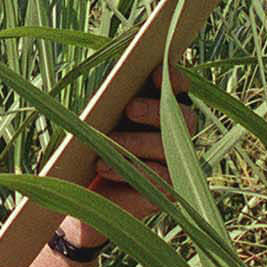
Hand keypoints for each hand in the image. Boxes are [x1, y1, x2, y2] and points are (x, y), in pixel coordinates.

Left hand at [87, 65, 198, 221]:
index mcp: (163, 112)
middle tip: (130, 108)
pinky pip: (156, 178)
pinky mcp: (166, 192)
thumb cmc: (92, 148)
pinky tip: (103, 167)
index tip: (154, 73)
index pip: (180, 91)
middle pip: (184, 118)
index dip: (173, 80)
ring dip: (136, 142)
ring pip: (168, 147)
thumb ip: (112, 105)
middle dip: (156, 110)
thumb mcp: (99, 122)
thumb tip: (114, 92)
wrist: (83, 193)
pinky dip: (127, 170)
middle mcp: (177, 136)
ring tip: (107, 141)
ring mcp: (176, 165)